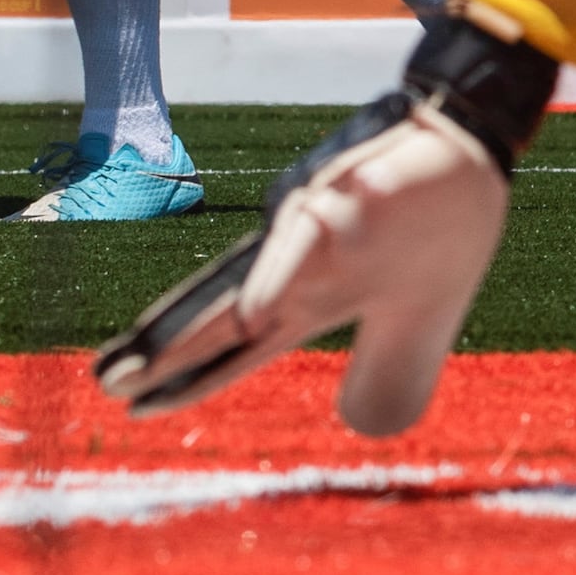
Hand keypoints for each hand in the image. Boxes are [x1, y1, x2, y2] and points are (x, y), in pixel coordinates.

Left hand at [93, 21, 551, 433]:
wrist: (468, 147)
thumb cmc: (438, 228)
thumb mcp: (421, 321)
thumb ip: (390, 370)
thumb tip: (363, 428)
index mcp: (314, 297)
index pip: (236, 346)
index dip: (189, 378)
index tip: (133, 407)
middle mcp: (300, 263)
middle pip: (221, 318)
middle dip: (166, 354)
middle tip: (107, 383)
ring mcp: (320, 226)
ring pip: (251, 278)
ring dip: (196, 324)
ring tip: (142, 366)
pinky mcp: (353, 194)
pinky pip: (316, 233)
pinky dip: (284, 272)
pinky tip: (259, 310)